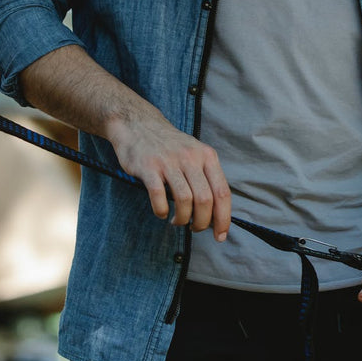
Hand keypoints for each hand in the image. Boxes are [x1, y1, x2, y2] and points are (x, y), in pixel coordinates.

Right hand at [105, 115, 231, 240]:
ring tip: (177, 221)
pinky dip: (161, 211)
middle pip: (205, 199)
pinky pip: (158, 196)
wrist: (138, 124)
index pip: (222, 192)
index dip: (223, 218)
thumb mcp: (195, 154)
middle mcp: (190, 157)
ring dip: (182, 219)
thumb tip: (216, 214)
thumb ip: (206, 178)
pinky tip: (162, 213)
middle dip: (202, 222)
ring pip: (185, 200)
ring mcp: (169, 161)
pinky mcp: (148, 167)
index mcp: (207, 156)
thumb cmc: (170, 147)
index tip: (220, 235)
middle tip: (194, 228)